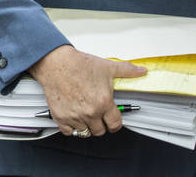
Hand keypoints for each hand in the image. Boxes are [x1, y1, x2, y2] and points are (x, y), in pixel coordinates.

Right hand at [29, 44, 145, 136]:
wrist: (54, 62)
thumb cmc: (78, 64)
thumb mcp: (106, 66)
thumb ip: (127, 70)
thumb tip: (141, 71)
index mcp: (104, 102)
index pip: (115, 125)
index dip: (114, 123)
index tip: (110, 121)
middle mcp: (90, 112)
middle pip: (100, 131)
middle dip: (99, 124)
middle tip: (95, 115)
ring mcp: (75, 116)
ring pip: (85, 132)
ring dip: (85, 126)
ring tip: (83, 115)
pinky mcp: (61, 116)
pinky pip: (69, 132)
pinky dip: (70, 127)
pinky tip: (71, 117)